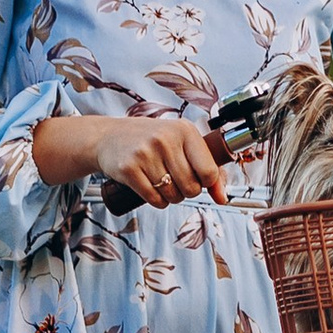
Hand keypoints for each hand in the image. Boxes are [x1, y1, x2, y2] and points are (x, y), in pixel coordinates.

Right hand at [39, 113, 225, 207]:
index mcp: (185, 130)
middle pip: (192, 188)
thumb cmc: (152, 141)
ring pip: (173, 196)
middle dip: (187, 191)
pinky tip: (151, 188)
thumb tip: (223, 198)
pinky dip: (157, 201)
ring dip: (170, 197)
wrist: (109, 137)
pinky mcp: (128, 168)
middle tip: (176, 181)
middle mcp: (165, 139)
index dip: (206, 183)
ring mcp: (145, 153)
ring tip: (162, 182)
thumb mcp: (182, 144)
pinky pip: (154, 199)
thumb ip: (209, 169)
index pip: (209, 171)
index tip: (198, 179)